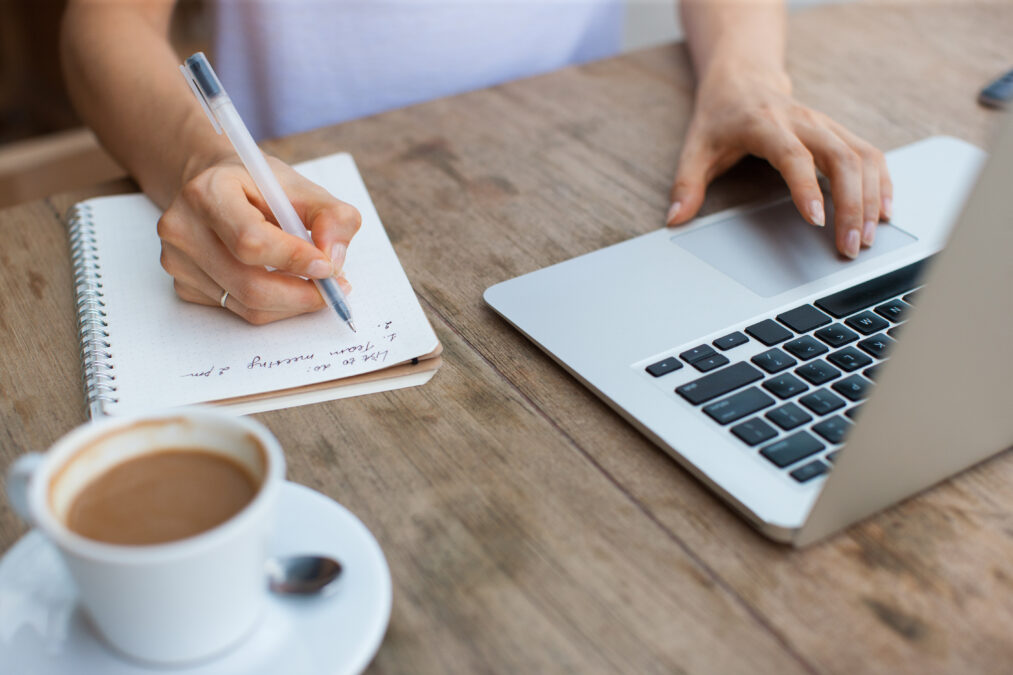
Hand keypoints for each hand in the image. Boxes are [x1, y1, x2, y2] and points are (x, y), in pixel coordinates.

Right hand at [157, 155, 359, 323]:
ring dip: (292, 303)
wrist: (218, 190)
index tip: (329, 267)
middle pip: (249, 284)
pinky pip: (238, 311)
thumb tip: (334, 259)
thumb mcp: (303, 188)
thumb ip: (332, 217)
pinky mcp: (184, 285)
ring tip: (316, 285)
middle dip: (301, 294)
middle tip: (334, 290)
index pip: (251, 241)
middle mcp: (183, 228)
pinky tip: (285, 284)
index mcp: (209, 192)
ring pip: (247, 305)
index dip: (295, 259)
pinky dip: (273, 306)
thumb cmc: (261, 188)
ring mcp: (178, 261)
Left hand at [666, 66, 891, 258]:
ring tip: (867, 237)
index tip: (817, 220)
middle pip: (840, 158)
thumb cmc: (720, 117)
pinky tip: (883, 211)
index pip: (793, 155)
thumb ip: (686, 185)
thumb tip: (674, 219)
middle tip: (849, 245)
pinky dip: (881, 183)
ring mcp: (825, 124)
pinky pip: (870, 154)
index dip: (807, 186)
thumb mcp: (694, 148)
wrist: (743, 79)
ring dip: (870, 199)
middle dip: (850, 204)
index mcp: (765, 124)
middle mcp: (803, 121)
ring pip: (862, 157)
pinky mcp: (839, 131)